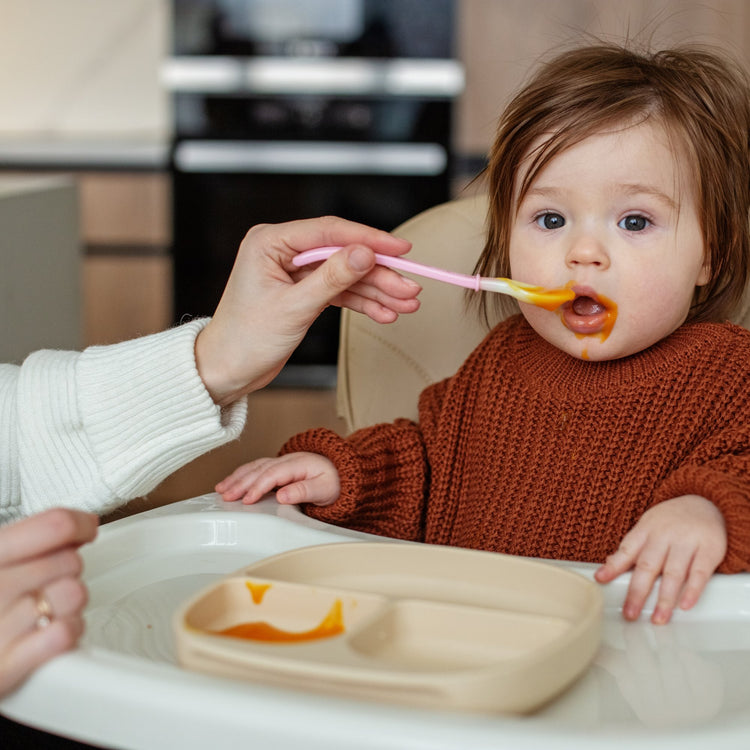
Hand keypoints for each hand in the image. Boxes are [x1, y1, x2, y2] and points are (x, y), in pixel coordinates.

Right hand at [0, 508, 97, 696]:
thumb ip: (33, 540)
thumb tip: (82, 524)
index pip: (55, 525)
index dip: (80, 524)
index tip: (87, 528)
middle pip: (71, 561)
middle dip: (67, 572)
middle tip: (44, 586)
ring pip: (74, 595)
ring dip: (69, 605)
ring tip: (44, 612)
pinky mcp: (5, 667)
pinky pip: (66, 632)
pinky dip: (68, 632)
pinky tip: (48, 632)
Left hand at [195, 217, 420, 404]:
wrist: (226, 371)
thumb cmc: (245, 339)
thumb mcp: (294, 307)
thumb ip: (332, 278)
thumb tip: (365, 252)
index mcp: (270, 241)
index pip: (330, 231)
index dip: (369, 238)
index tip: (401, 249)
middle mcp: (283, 250)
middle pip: (344, 254)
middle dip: (379, 274)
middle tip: (410, 288)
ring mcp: (295, 271)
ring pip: (346, 275)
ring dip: (377, 291)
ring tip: (406, 304)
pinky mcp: (303, 291)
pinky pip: (340, 292)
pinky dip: (362, 303)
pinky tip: (385, 313)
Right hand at [216, 452, 339, 506]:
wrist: (342, 472)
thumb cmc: (334, 482)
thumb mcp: (324, 489)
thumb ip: (303, 491)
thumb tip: (282, 496)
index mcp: (298, 463)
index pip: (273, 474)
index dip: (259, 486)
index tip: (247, 500)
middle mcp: (287, 460)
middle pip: (259, 469)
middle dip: (241, 483)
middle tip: (226, 496)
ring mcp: (281, 462)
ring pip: (254, 467)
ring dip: (237, 478)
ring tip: (221, 489)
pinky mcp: (277, 468)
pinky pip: (256, 469)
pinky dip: (241, 475)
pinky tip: (230, 483)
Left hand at [594, 495, 725, 623]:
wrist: (707, 502)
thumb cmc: (671, 520)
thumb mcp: (648, 527)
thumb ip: (632, 547)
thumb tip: (608, 567)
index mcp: (646, 530)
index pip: (627, 550)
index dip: (613, 566)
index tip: (600, 580)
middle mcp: (664, 536)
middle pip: (648, 566)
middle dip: (638, 592)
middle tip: (630, 613)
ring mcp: (687, 542)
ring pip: (674, 573)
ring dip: (665, 598)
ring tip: (658, 618)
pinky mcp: (709, 549)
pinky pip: (700, 572)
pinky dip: (692, 590)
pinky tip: (685, 605)